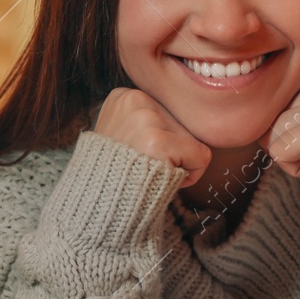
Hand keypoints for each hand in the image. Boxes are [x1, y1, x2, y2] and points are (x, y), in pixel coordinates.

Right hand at [92, 87, 211, 187]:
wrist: (99, 202)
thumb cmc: (116, 173)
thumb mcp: (122, 134)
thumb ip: (147, 123)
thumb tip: (182, 120)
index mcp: (124, 96)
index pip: (168, 112)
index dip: (160, 140)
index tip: (135, 153)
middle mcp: (135, 99)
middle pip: (182, 124)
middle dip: (172, 149)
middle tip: (143, 165)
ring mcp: (146, 118)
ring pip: (193, 140)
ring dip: (179, 162)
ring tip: (150, 171)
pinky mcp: (159, 141)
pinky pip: (201, 157)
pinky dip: (190, 175)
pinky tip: (162, 177)